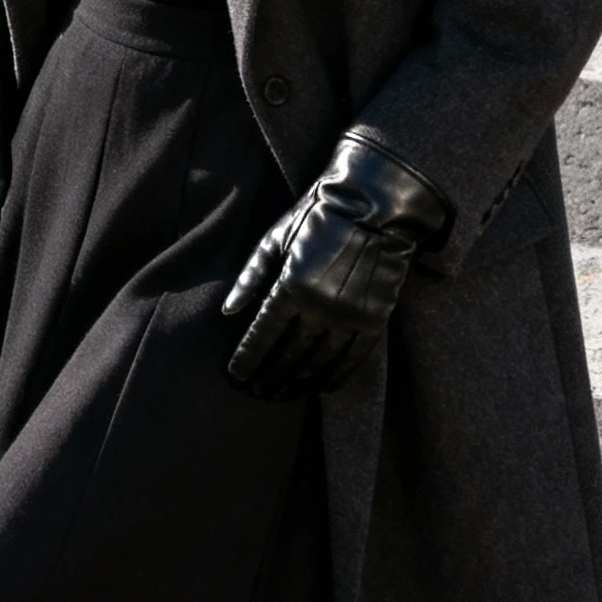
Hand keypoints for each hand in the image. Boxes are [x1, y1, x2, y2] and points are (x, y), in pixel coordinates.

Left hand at [224, 132, 449, 398]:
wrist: (375, 206)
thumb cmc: (316, 217)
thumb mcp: (274, 239)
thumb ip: (250, 278)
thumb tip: (227, 312)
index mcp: (290, 286)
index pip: (262, 335)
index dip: (248, 359)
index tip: (236, 376)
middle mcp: (320, 306)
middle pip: (289, 355)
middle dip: (269, 376)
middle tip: (256, 393)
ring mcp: (350, 315)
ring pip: (319, 362)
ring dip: (298, 382)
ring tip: (281, 394)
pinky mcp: (375, 318)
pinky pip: (352, 358)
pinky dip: (335, 376)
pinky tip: (320, 387)